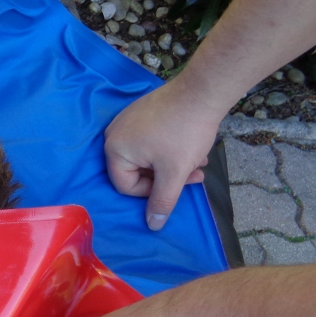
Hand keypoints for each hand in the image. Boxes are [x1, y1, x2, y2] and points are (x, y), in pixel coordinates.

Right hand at [104, 76, 224, 230]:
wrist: (201, 91)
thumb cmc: (184, 133)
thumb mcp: (174, 173)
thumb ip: (162, 201)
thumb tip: (153, 225)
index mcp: (114, 150)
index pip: (125, 186)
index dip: (152, 191)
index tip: (177, 184)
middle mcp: (113, 134)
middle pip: (136, 170)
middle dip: (166, 177)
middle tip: (194, 175)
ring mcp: (126, 120)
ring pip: (146, 156)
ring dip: (171, 164)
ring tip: (198, 162)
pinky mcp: (141, 111)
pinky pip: (148, 139)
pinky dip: (168, 148)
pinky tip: (190, 147)